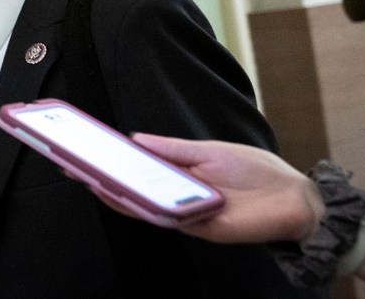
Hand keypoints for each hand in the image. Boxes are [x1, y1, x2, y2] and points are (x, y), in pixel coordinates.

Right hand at [99, 135, 324, 244]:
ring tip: (86, 178)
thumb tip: (134, 138)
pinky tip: (121, 194)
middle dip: (99, 177)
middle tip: (70, 164)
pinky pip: (164, 217)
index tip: (81, 148)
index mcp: (178, 175)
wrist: (295, 198)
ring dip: (112, 193)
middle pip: (130, 189)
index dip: (108, 161)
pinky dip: (142, 207)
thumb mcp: (208, 151)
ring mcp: (185, 213)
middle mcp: (176, 196)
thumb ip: (171, 149)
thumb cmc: (256, 172)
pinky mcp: (198, 227)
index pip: (135, 168)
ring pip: (140, 205)